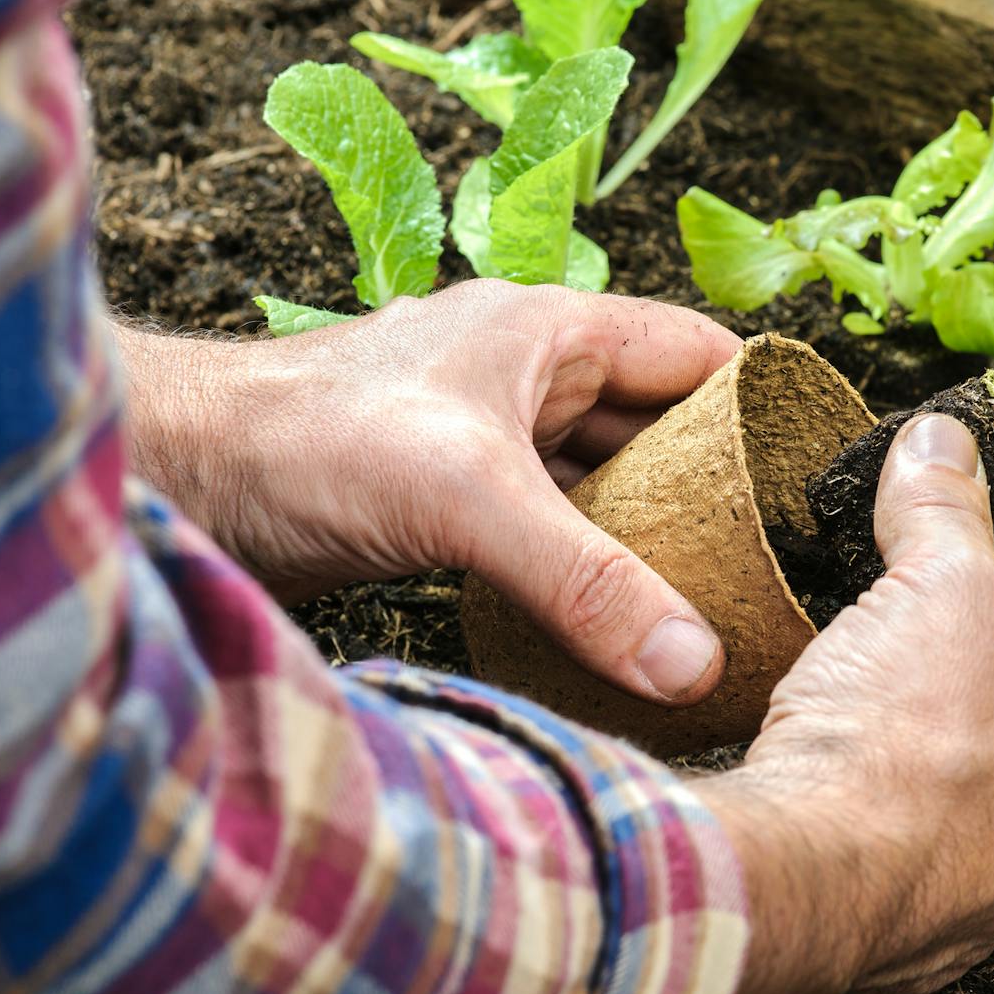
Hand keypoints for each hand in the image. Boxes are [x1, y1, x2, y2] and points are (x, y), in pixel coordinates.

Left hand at [113, 279, 740, 704]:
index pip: (697, 353)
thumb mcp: (469, 501)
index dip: (763, 402)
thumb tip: (696, 661)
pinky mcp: (445, 500)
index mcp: (551, 332)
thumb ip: (589, 582)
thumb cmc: (305, 439)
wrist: (177, 478)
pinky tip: (616, 620)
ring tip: (714, 600)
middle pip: (657, 425)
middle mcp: (525, 376)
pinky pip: (548, 529)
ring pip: (601, 482)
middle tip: (774, 562)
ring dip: (647, 534)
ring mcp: (484, 439)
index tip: (816, 475)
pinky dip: (587, 568)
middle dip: (714, 486)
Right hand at [697, 414, 993, 993]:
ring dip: (963, 684)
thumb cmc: (903, 752)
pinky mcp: (911, 906)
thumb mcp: (940, 588)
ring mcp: (992, 883)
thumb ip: (949, 508)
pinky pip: (926, 807)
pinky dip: (908, 748)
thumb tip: (942, 444)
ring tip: (919, 616)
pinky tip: (864, 707)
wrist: (794, 885)